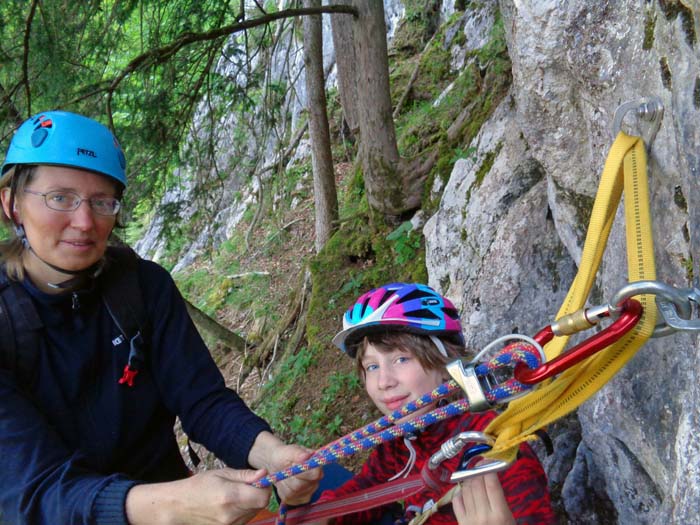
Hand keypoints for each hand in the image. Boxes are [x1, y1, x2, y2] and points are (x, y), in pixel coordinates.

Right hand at [126, 468, 270, 524]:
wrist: (179, 506)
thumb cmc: (199, 485)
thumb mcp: (221, 473)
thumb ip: (245, 475)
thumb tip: (265, 474)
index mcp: (231, 497)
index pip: (263, 497)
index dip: (264, 487)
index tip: (258, 480)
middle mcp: (232, 515)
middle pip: (260, 505)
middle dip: (257, 494)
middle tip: (245, 485)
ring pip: (254, 513)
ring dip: (251, 503)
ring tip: (234, 495)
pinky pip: (245, 519)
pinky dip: (243, 511)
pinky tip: (231, 505)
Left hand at [248, 432, 322, 505]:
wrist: (277, 464)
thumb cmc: (286, 455)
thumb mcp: (290, 451)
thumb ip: (298, 453)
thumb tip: (305, 456)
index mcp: (317, 467)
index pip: (315, 474)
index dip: (303, 472)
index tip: (292, 465)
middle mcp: (316, 481)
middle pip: (302, 485)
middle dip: (290, 477)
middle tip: (285, 468)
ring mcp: (308, 492)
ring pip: (293, 492)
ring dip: (284, 482)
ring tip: (284, 474)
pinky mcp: (299, 500)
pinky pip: (288, 498)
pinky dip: (282, 489)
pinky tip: (284, 482)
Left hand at [452, 470, 515, 524]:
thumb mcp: (509, 518)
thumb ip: (500, 501)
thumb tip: (490, 478)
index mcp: (500, 515)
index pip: (492, 485)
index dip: (489, 469)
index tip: (488, 461)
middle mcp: (484, 516)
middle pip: (477, 485)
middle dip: (478, 471)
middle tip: (480, 465)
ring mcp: (470, 519)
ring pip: (466, 491)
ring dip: (468, 479)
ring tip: (473, 475)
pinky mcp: (461, 523)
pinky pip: (456, 502)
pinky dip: (459, 492)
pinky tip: (464, 490)